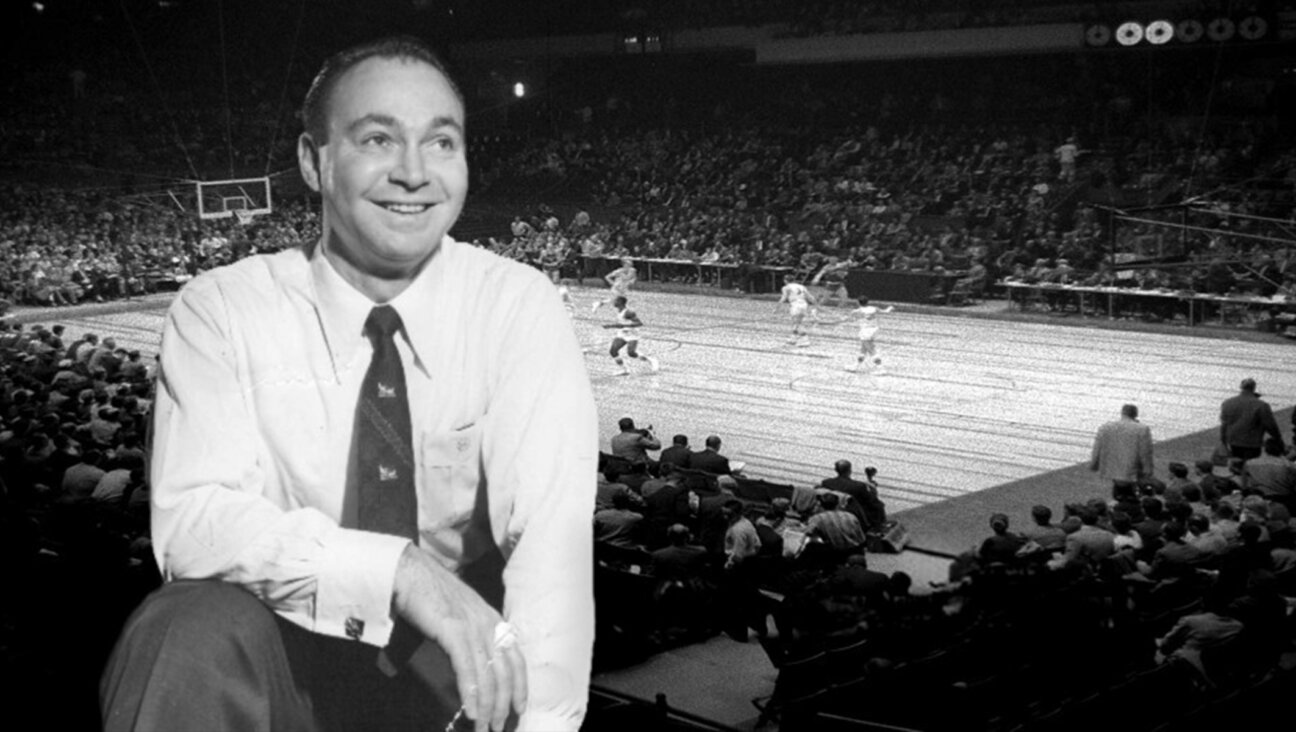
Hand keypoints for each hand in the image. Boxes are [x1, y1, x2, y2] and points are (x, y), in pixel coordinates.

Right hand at [393, 544, 526, 731]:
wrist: (408, 571)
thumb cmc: (428, 595)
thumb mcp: (458, 616)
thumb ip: (466, 640)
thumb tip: (467, 669)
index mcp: (493, 619)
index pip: (516, 657)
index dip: (520, 685)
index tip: (519, 708)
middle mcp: (488, 623)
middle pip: (506, 671)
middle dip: (504, 704)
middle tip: (497, 727)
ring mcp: (472, 626)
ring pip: (488, 675)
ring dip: (488, 706)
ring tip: (484, 727)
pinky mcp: (453, 630)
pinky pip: (467, 668)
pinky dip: (471, 693)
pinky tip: (471, 711)